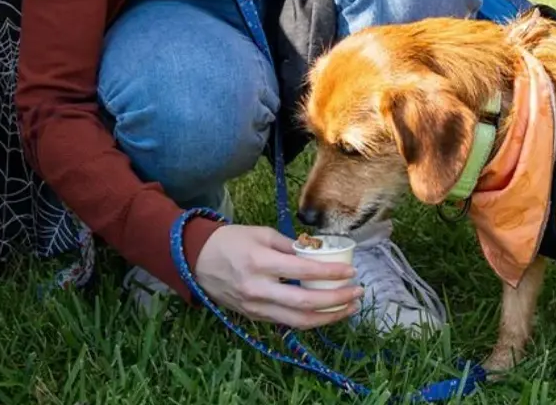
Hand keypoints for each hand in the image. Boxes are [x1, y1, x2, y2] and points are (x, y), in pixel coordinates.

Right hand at [193, 225, 361, 328]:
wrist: (197, 260)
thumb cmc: (231, 241)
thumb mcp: (261, 233)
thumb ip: (290, 245)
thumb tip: (317, 252)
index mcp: (260, 263)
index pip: (303, 272)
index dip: (330, 274)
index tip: (351, 271)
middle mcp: (258, 289)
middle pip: (304, 304)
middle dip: (336, 301)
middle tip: (358, 292)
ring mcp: (256, 307)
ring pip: (298, 321)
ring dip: (328, 317)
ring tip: (349, 307)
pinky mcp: (254, 316)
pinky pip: (287, 322)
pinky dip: (310, 320)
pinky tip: (327, 312)